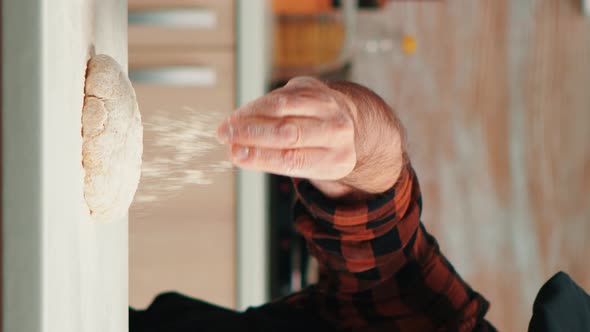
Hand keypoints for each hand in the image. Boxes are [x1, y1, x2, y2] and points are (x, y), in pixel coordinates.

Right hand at [217, 77, 403, 198]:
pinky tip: (240, 115)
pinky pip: (279, 96)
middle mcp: (337, 131)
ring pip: (281, 108)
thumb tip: (236, 152)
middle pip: (288, 132)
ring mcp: (327, 106)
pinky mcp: (313, 88)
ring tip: (228, 126)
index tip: (235, 155)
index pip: (293, 160)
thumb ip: (275, 159)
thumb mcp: (306, 165)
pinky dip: (256, 106)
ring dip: (249, 117)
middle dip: (252, 135)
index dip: (261, 157)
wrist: (343, 121)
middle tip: (226, 137)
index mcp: (337, 160)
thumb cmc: (315, 149)